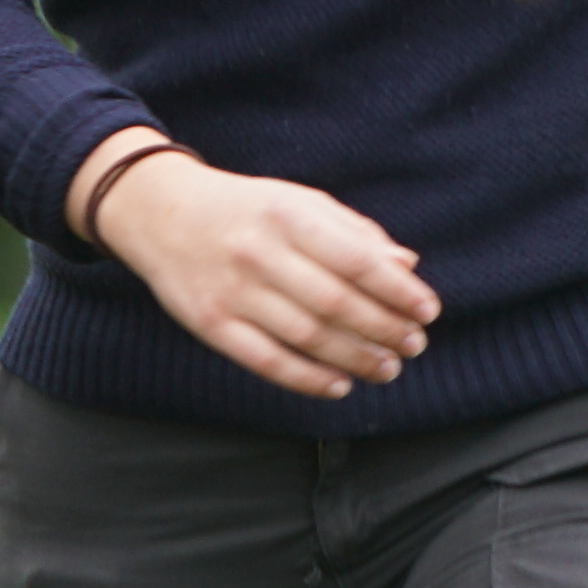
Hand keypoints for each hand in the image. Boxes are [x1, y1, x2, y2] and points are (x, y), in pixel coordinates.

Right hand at [83, 129, 436, 396]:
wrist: (159, 212)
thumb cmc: (246, 209)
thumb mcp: (299, 202)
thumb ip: (354, 232)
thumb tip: (408, 267)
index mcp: (286, 215)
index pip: (356, 260)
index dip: (398, 291)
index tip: (428, 310)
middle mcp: (258, 253)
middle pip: (336, 304)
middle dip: (385, 330)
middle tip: (414, 345)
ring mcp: (231, 291)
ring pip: (307, 338)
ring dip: (356, 359)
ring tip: (387, 368)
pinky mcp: (211, 324)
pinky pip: (267, 361)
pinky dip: (308, 379)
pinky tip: (339, 385)